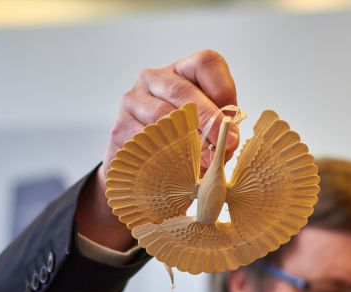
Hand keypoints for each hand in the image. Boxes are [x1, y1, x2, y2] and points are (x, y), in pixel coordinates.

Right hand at [76, 50, 238, 249]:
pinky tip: (178, 168)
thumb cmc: (185, 141)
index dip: (222, 89)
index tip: (232, 121)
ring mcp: (132, 101)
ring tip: (205, 162)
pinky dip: (164, 155)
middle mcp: (153, 78)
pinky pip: (143, 139)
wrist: (145, 164)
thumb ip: (220, 129)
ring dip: (187, 140)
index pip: (206, 63)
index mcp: (182, 71)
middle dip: (208, 120)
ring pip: (161, 115)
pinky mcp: (119, 128)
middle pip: (183, 91)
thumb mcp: (208, 129)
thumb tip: (229, 141)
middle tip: (225, 144)